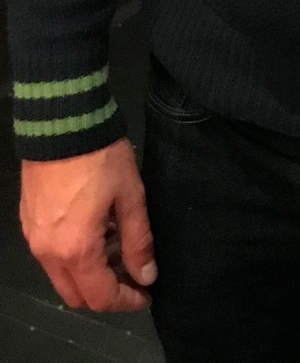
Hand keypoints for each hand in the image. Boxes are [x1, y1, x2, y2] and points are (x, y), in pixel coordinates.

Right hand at [20, 139, 155, 310]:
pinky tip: (99, 229)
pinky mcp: (29, 220)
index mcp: (75, 250)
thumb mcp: (131, 197)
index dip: (126, 301)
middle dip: (107, 291)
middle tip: (133, 272)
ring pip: (62, 275)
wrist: (62, 122)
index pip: (100, 297)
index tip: (146, 293)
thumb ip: (139, 241)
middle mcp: (48, 252)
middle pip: (76, 294)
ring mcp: (34, 237)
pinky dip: (75, 254)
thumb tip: (146, 275)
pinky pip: (52, 254)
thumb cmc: (101, 157)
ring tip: (120, 245)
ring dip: (91, 271)